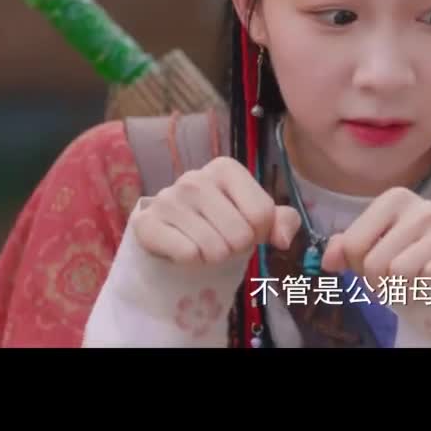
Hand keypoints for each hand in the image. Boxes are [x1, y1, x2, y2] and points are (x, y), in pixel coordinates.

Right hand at [133, 156, 300, 264]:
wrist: (172, 229)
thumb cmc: (222, 219)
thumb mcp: (257, 216)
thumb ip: (283, 221)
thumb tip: (283, 240)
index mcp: (225, 168)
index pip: (262, 214)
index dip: (260, 233)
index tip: (246, 230)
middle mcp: (195, 177)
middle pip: (240, 235)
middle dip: (236, 248)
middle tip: (222, 240)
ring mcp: (168, 198)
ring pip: (214, 249)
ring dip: (214, 257)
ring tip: (204, 244)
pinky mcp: (147, 223)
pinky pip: (187, 254)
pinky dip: (192, 262)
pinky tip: (184, 249)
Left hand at [320, 188, 430, 286]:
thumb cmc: (409, 247)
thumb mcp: (376, 241)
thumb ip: (347, 247)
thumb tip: (328, 262)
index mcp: (394, 199)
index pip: (353, 245)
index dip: (357, 267)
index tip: (372, 268)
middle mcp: (422, 207)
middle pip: (375, 265)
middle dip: (378, 284)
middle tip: (392, 282)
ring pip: (401, 274)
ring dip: (401, 291)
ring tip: (410, 285)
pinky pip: (430, 279)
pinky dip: (426, 291)